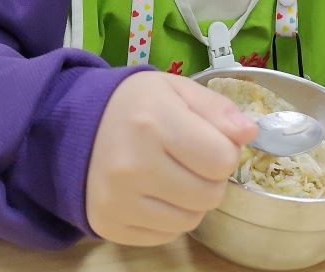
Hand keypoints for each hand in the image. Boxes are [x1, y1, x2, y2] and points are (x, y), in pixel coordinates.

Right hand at [86, 72, 256, 245]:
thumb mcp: (177, 89)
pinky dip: (168, 217)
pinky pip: (164, 235)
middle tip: (191, 158)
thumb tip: (250, 133)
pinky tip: (154, 192)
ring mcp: (118, 199)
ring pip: (190, 220)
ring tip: (173, 174)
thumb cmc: (135, 104)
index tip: (209, 140)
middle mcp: (134, 165)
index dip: (225, 150)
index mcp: (154, 122)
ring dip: (192, 200)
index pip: (222, 160)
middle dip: (211, 177)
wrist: (74, 125)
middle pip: (210, 194)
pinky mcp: (108, 224)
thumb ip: (217, 108)